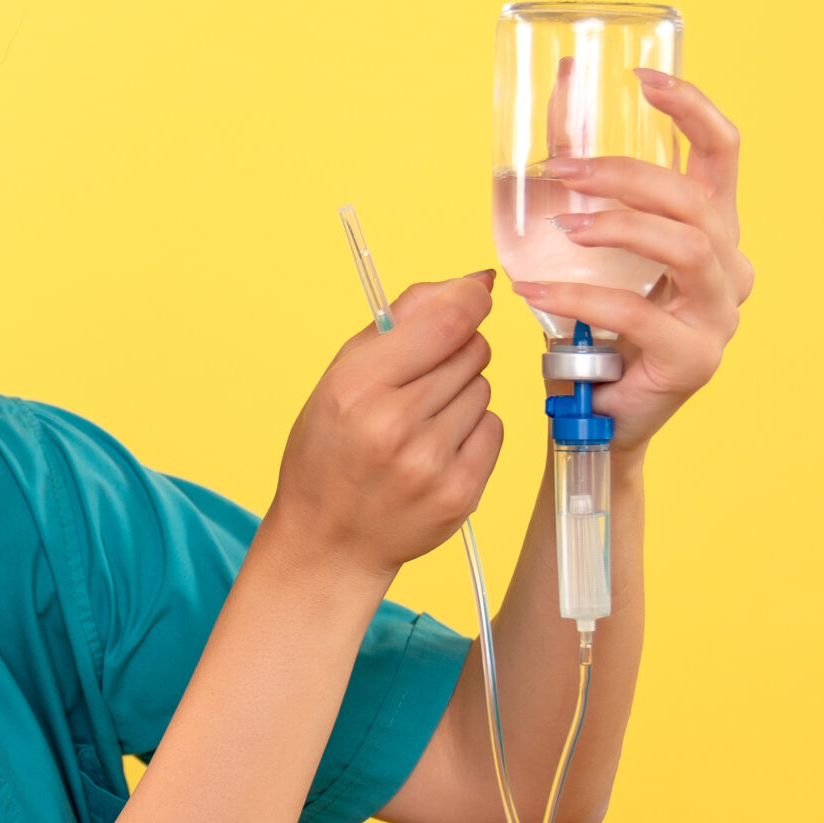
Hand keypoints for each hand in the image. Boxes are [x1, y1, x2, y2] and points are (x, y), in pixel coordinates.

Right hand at [265, 272, 504, 578]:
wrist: (329, 540)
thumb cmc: (331, 450)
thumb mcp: (340, 376)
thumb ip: (401, 320)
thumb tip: (472, 282)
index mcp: (357, 386)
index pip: (448, 320)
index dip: (470, 300)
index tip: (474, 298)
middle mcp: (394, 424)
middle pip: (473, 350)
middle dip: (456, 353)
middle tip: (421, 381)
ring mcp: (430, 463)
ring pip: (485, 389)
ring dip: (463, 395)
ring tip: (422, 423)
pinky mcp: (459, 493)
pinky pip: (494, 429)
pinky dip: (474, 431)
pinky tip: (438, 448)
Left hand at [511, 70, 752, 451]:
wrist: (597, 417)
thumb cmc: (594, 325)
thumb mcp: (588, 243)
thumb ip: (581, 174)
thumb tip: (559, 88)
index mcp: (712, 230)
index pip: (722, 152)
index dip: (691, 108)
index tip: (642, 80)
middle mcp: (729, 268)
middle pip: (694, 198)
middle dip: (625, 175)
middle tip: (562, 170)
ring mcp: (718, 316)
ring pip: (685, 248)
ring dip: (619, 227)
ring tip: (564, 228)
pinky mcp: (695, 359)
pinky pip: (642, 314)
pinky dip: (585, 298)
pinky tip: (540, 295)